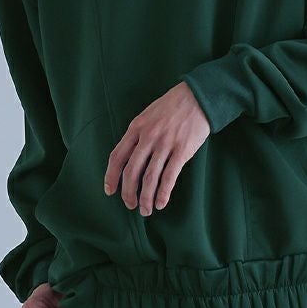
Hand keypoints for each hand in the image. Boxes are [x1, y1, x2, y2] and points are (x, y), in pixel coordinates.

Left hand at [103, 81, 209, 215]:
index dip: (111, 176)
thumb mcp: (147, 115)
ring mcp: (165, 144)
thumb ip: (138, 134)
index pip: (117, 156)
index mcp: (136, 128)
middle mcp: (148, 137)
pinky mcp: (182, 151)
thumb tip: (129, 157)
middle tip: (130, 204)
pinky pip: (169, 177)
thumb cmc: (172, 106)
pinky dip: (163, 193)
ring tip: (145, 210)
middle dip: (128, 192)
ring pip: (149, 178)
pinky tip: (160, 203)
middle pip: (131, 171)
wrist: (197, 97)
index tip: (110, 190)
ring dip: (145, 198)